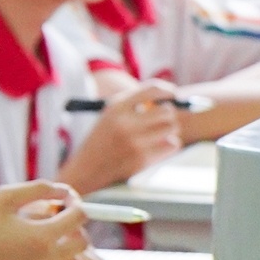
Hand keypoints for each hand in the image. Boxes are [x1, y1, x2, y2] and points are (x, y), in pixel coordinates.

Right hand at [63, 83, 190, 193]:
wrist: (86, 170)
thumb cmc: (102, 141)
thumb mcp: (110, 116)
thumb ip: (134, 105)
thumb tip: (170, 99)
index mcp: (116, 108)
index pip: (151, 90)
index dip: (167, 90)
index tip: (173, 94)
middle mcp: (125, 123)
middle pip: (166, 111)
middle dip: (169, 114)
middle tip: (165, 119)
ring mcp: (134, 142)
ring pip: (171, 128)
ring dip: (170, 130)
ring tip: (160, 134)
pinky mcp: (142, 159)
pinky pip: (172, 145)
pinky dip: (170, 145)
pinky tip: (159, 147)